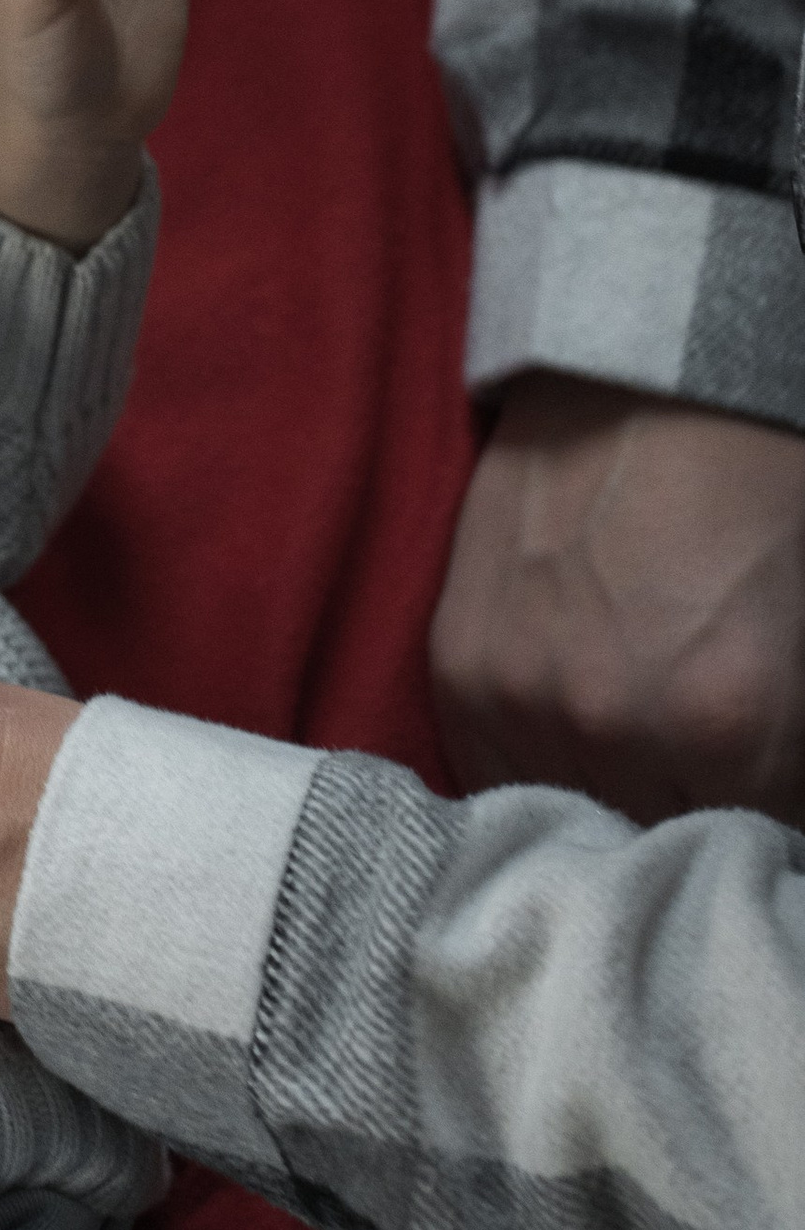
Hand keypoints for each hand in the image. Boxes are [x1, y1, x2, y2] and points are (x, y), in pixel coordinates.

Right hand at [431, 374, 804, 822]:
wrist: (648, 385)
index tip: (762, 799)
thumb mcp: (804, 635)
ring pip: (572, 816)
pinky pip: (493, 772)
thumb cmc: (756, 493)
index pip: (755, 843)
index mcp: (727, 718)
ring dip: (607, 796)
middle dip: (688, 813)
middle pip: (658, 843)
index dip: (767, 824)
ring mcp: (523, 696)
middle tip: (699, 772)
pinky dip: (535, 768)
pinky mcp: (460, 665)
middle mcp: (614, 723)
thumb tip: (771, 805)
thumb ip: (783, 743)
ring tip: (632, 754)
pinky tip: (570, 739)